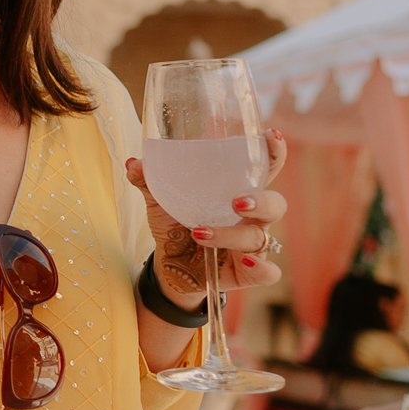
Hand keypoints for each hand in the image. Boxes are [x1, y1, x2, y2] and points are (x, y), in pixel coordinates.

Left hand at [126, 128, 288, 306]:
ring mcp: (252, 245)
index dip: (273, 152)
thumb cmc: (175, 224)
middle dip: (261, 200)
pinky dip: (262, 267)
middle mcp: (252, 218)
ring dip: (231, 235)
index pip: (264, 168)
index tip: (271, 136)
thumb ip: (149, 180)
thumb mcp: (161, 201)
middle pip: (275, 204)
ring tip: (199, 232)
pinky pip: (268, 272)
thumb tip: (133, 163)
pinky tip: (245, 261)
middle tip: (236, 200)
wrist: (170, 265)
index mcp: (237, 192)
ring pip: (259, 238)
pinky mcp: (247, 271)